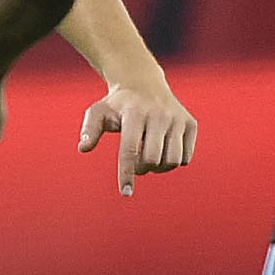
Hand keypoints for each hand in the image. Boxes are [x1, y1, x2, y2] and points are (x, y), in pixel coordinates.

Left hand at [80, 77, 197, 195]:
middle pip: (153, 159)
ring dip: (158, 168)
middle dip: (142, 169)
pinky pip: (185, 158)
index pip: (130, 149)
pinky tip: (162, 150)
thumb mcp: (98, 112)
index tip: (126, 192)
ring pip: (172, 161)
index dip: (127, 173)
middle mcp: (160, 114)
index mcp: (135, 112)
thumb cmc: (118, 104)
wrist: (143, 83)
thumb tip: (83, 148)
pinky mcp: (191, 123)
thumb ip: (89, 129)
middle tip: (136, 163)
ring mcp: (178, 118)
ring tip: (148, 157)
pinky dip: (173, 162)